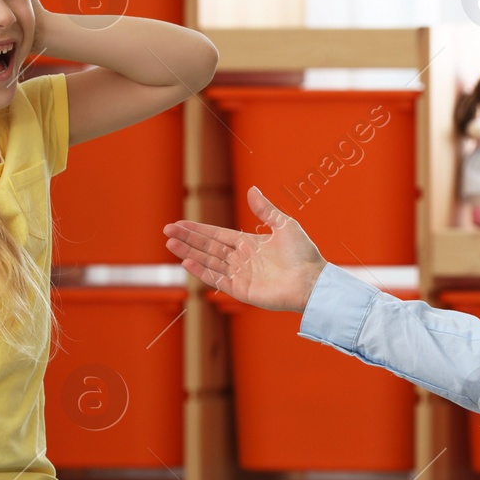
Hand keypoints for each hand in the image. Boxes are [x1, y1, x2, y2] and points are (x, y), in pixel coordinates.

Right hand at [163, 186, 326, 311]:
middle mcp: (241, 259)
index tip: (179, 224)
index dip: (198, 230)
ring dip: (189, 253)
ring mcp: (240, 275)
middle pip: (208, 247)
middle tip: (167, 231)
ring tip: (170, 244)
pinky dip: (202, 271)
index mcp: (249, 244)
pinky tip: (187, 262)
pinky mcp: (242, 290)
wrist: (312, 281)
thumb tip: (251, 189)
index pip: (217, 235)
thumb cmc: (303, 254)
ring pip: (209, 262)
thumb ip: (265, 210)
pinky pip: (217, 280)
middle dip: (187, 239)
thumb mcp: (284, 225)